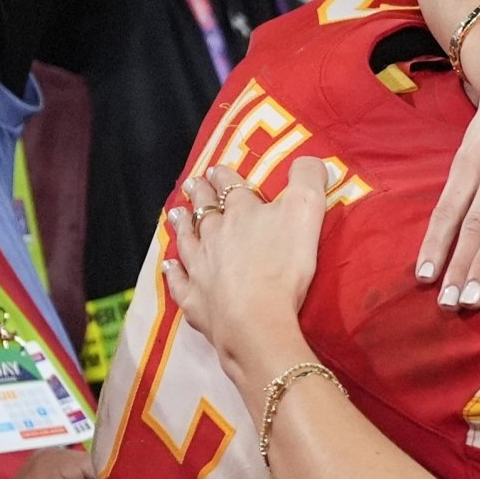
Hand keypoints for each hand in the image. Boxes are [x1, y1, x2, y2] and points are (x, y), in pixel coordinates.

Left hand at [163, 159, 326, 371]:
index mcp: (241, 212)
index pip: (230, 186)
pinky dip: (173, 271)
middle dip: (199, 194)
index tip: (217, 169)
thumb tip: (311, 159)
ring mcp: (200, 267)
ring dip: (181, 225)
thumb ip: (308, 179)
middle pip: (204, 210)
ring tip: (175, 213)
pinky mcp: (194, 299)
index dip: (224, 176)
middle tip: (191, 183)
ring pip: (187, 240)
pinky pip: (179, 281)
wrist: (256, 319)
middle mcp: (214, 235)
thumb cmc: (284, 264)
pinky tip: (168, 265)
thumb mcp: (307, 211)